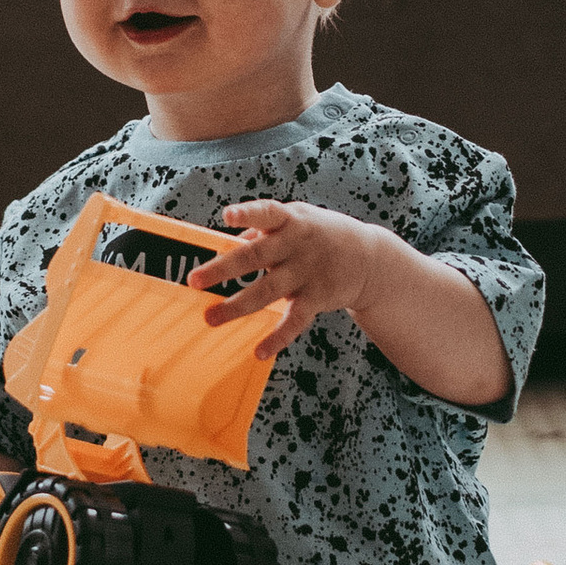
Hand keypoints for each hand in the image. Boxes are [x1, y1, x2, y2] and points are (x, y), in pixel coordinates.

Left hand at [187, 200, 383, 352]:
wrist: (371, 259)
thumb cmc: (323, 235)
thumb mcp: (298, 220)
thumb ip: (263, 230)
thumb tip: (228, 245)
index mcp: (290, 220)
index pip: (266, 212)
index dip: (247, 214)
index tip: (227, 216)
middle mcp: (297, 245)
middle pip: (255, 256)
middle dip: (222, 269)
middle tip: (194, 280)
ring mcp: (307, 272)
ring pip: (267, 292)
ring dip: (236, 307)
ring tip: (210, 318)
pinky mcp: (318, 297)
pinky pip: (295, 321)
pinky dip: (278, 338)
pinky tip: (260, 351)